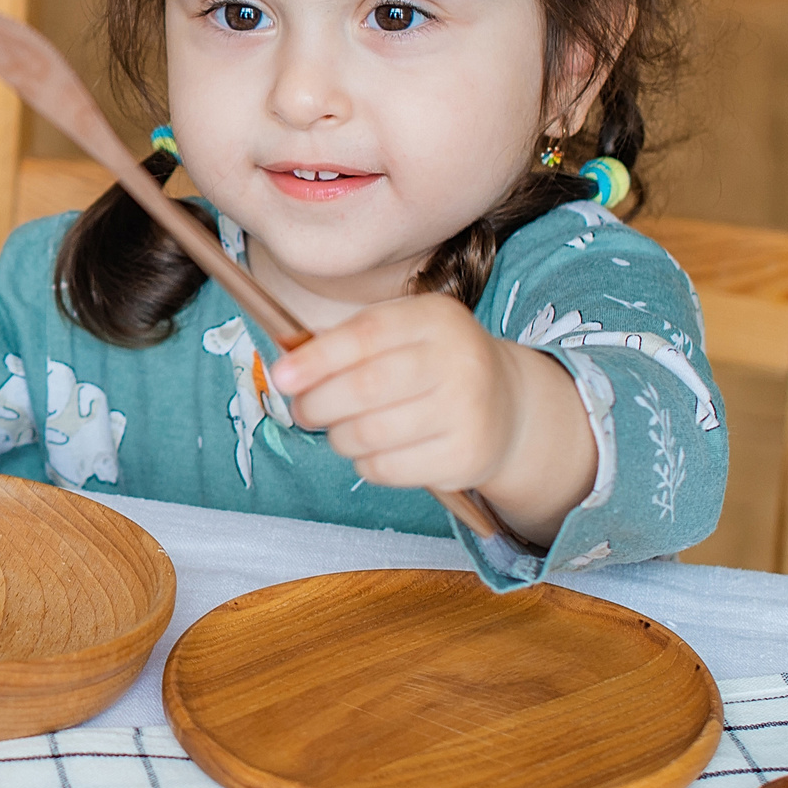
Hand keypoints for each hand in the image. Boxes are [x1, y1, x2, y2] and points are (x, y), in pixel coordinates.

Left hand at [270, 294, 597, 543]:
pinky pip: (387, 468)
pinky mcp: (465, 457)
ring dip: (338, 436)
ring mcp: (468, 412)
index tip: (281, 376)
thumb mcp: (399, 335)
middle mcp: (459, 361)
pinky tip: (371, 450)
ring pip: (370, 433)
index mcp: (435, 318)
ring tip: (338, 430)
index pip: (366, 334)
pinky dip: (363, 462)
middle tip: (303, 411)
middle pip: (366, 387)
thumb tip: (287, 361)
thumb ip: (344, 342)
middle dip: (318, 403)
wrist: (507, 405)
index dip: (316, 358)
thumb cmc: (429, 365)